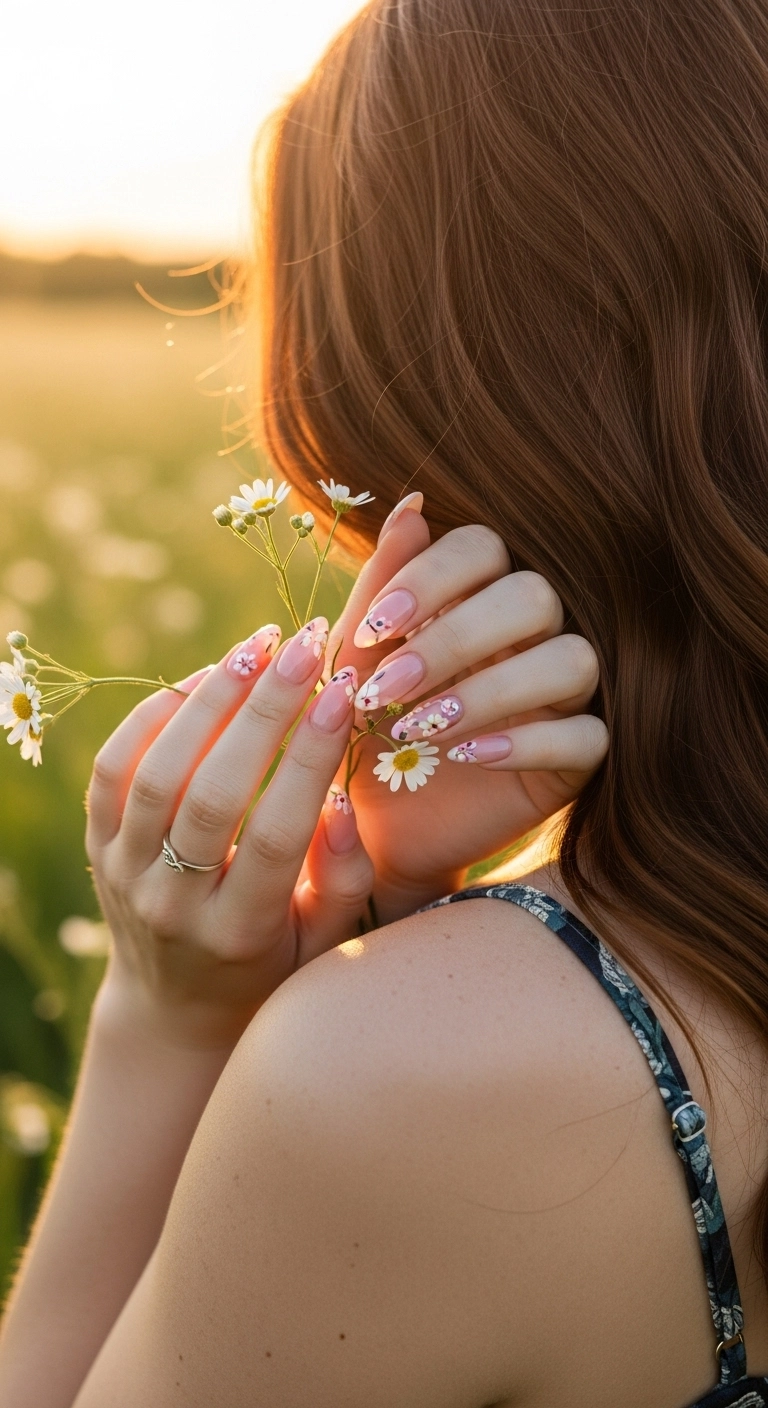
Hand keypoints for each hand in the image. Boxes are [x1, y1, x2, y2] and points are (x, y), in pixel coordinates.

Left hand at [85, 621, 372, 1044]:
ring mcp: (124, 875)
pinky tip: (203, 680)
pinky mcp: (95, 849)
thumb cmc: (271, 967)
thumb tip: (343, 803)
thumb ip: (342, 880)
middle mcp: (172, 905)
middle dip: (263, 710)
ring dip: (208, 701)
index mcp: (240, 932)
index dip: (312, 757)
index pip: (277, 831)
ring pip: (156, 773)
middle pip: (211, 792)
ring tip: (257, 648)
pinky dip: (152, 716)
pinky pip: (111, 770)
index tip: (345, 692)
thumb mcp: (323, 945)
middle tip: (306, 646)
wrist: (173, 1011)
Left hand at [329, 499, 608, 918]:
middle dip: (455, 639)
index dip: (431, 579)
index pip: (483, 548)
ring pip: (574, 660)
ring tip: (428, 727)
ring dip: (494, 689)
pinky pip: (589, 736)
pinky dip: (528, 742)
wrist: (374, 826)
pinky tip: (470, 755)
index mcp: (476, 597)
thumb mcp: (358, 663)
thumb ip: (381, 589)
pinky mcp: (579, 759)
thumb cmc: (365, 732)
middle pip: (534, 596)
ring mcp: (563, 695)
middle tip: (389, 688)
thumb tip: (411, 504)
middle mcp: (532, 635)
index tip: (373, 631)